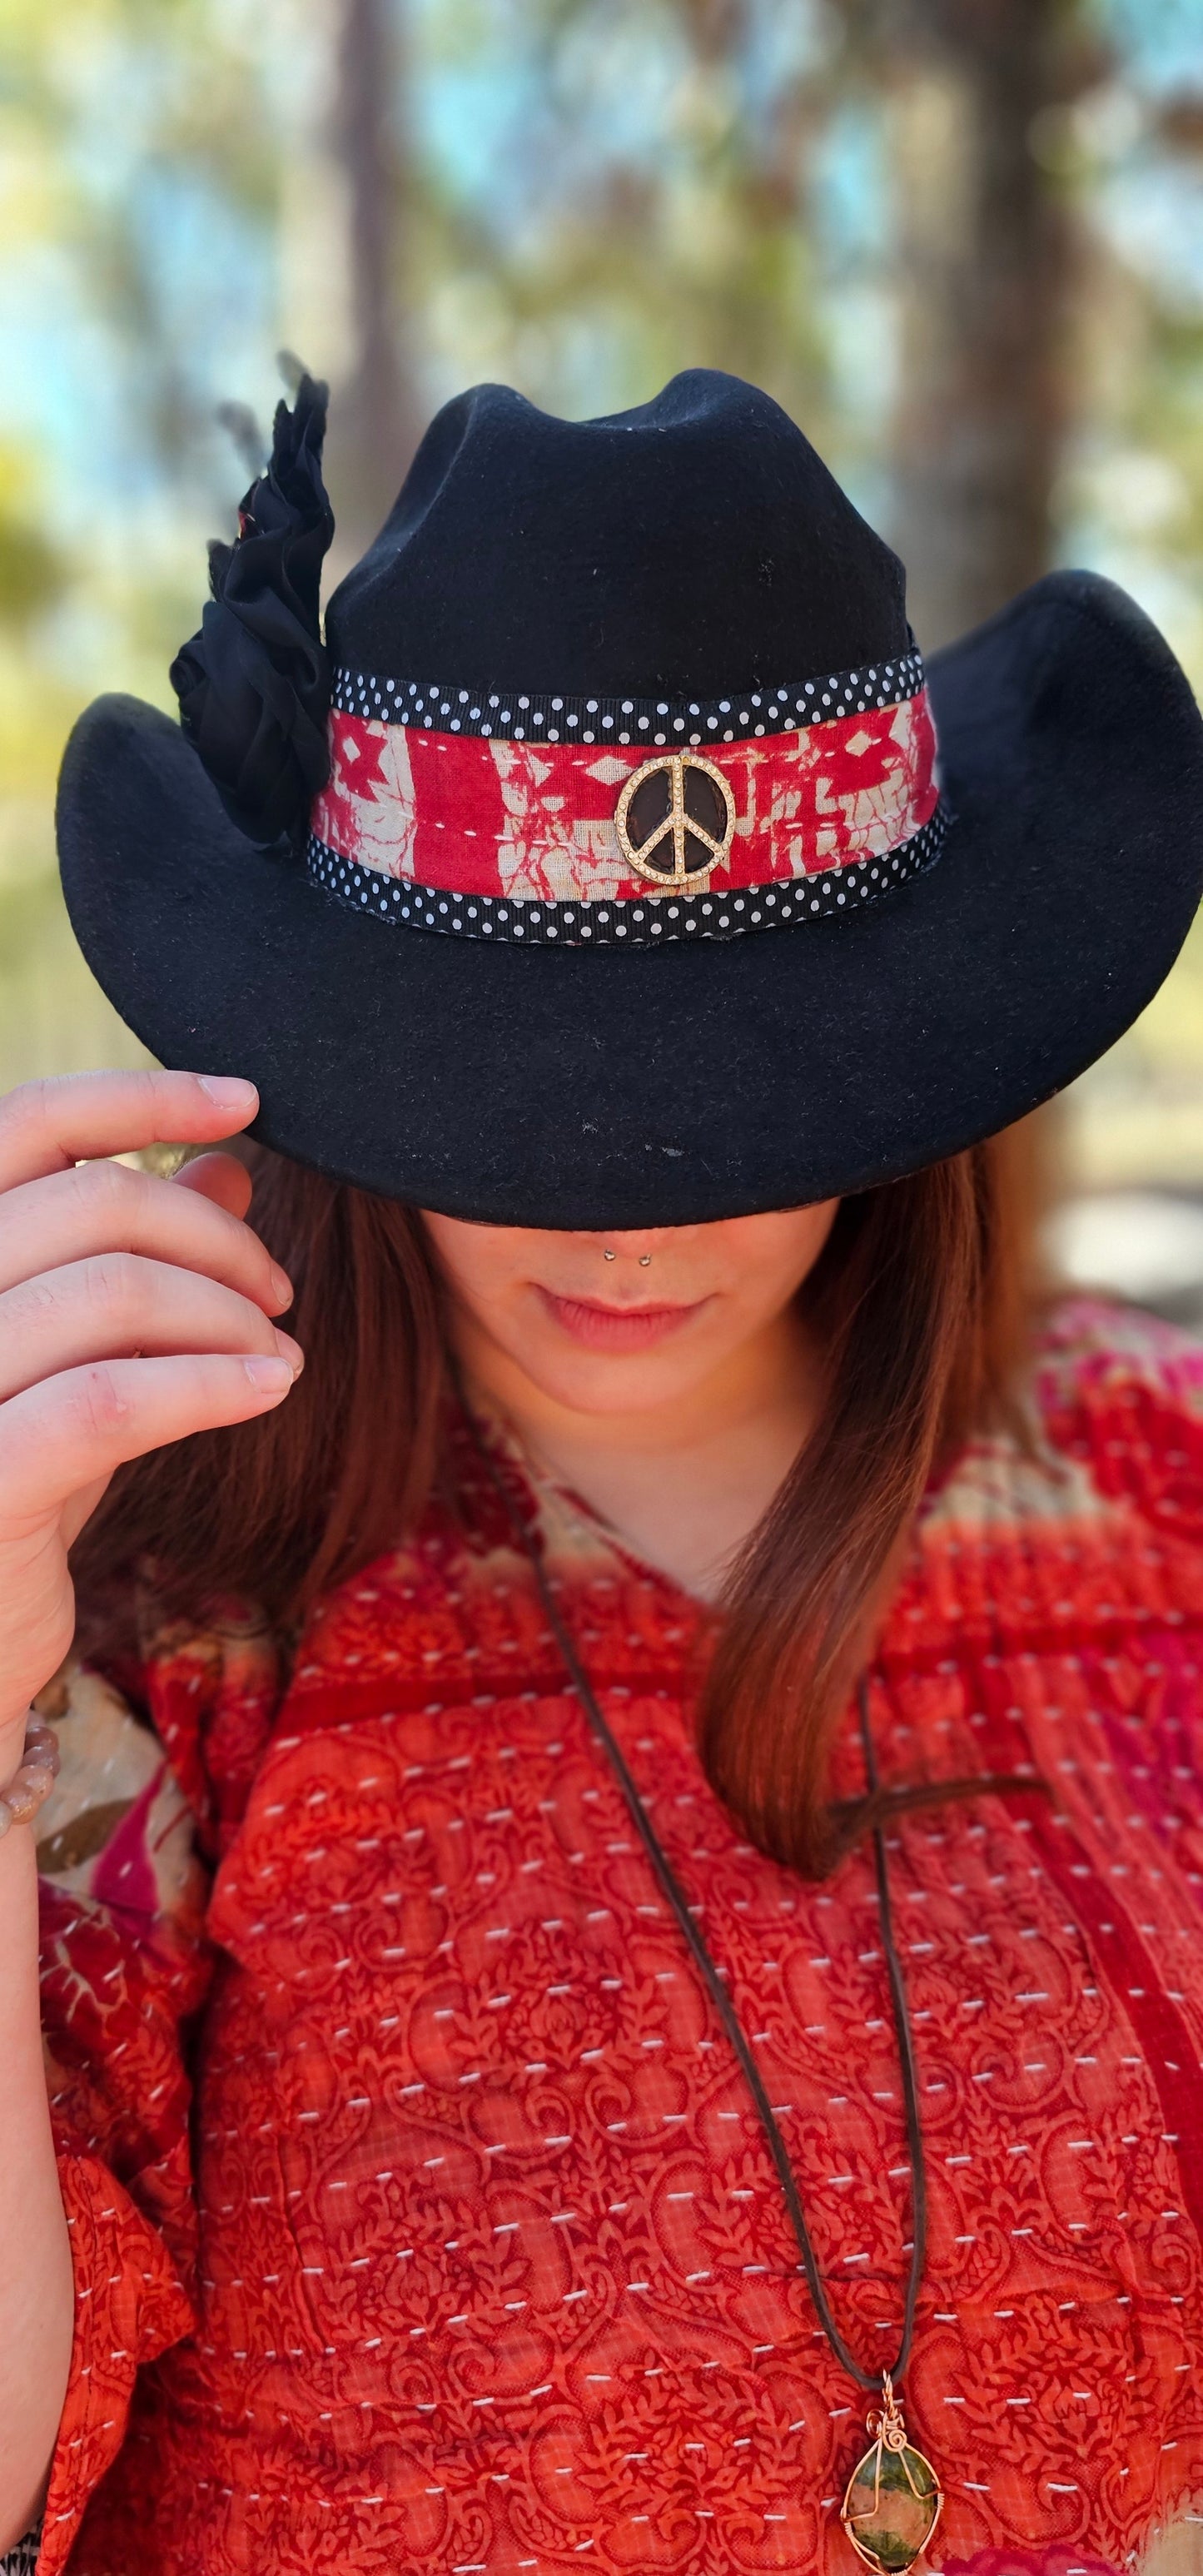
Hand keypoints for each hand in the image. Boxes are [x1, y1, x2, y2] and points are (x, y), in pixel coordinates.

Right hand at [0, 1070, 301, 1774]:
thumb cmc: (15, 1485)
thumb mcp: (78, 1357)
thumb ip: (128, 1258)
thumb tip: (224, 1160)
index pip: (24, 1122)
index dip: (138, 1097)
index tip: (246, 1099)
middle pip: (88, 1207)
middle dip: (212, 1237)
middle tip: (277, 1294)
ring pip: (108, 1294)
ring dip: (225, 1316)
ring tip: (277, 1357)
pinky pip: (107, 1403)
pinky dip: (207, 1384)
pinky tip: (268, 1391)